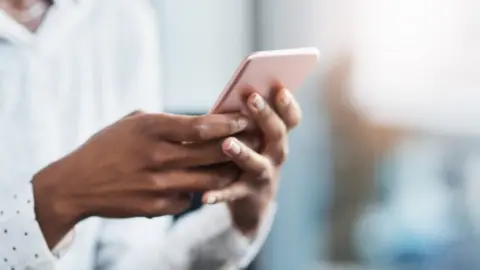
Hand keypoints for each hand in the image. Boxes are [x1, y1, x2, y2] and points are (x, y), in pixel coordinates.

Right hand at [32, 111, 252, 247]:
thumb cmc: (108, 147)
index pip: (201, 126)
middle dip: (239, 145)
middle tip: (254, 140)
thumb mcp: (133, 122)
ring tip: (240, 163)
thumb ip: (168, 122)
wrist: (77, 184)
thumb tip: (205, 122)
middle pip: (213, 153)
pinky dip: (200, 192)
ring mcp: (158, 185)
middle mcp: (157, 157)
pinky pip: (191, 200)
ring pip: (210, 180)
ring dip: (228, 172)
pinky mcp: (157, 207)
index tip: (244, 119)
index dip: (228, 123)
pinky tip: (203, 184)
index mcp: (150, 129)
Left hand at [202, 89, 301, 234]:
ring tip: (227, 143)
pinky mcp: (246, 194)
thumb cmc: (246, 155)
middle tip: (253, 98)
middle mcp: (275, 154)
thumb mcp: (251, 135)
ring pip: (257, 163)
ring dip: (243, 153)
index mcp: (276, 136)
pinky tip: (205, 196)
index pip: (291, 119)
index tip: (280, 89)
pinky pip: (232, 193)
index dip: (288, 105)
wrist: (253, 201)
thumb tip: (231, 93)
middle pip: (277, 134)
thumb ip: (244, 118)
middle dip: (266, 116)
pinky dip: (219, 194)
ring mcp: (263, 175)